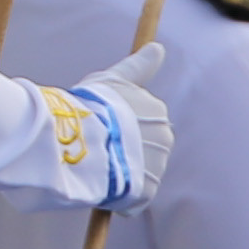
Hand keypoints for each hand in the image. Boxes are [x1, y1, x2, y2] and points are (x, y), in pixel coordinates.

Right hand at [54, 38, 178, 209]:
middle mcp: (164, 138)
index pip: (142, 124)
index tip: (103, 129)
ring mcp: (156, 166)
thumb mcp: (114, 79)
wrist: (85, 138)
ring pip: (136, 175)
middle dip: (122, 153)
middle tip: (96, 149)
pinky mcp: (145, 192)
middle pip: (142, 151)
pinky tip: (100, 188)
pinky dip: (118, 199)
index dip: (119, 128)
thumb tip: (158, 48)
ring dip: (119, 175)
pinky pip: (132, 199)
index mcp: (157, 112)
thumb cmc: (94, 104)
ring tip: (96, 168)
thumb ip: (138, 66)